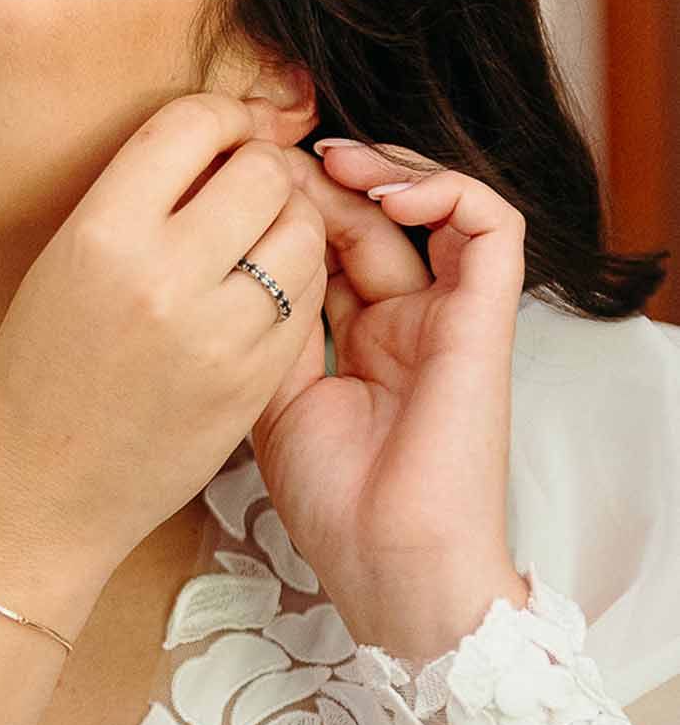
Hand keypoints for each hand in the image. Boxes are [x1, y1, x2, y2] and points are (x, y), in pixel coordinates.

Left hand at [246, 138, 530, 658]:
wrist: (390, 564)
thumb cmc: (330, 503)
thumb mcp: (267, 398)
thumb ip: (262, 323)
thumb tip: (236, 244)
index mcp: (352, 341)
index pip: (322, 245)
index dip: (283, 206)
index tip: (235, 184)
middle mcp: (401, 321)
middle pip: (363, 220)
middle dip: (315, 181)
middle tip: (270, 160)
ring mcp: (445, 317)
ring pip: (424, 207)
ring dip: (374, 172)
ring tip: (325, 161)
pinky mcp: (484, 319)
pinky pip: (489, 226)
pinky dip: (442, 190)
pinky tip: (384, 191)